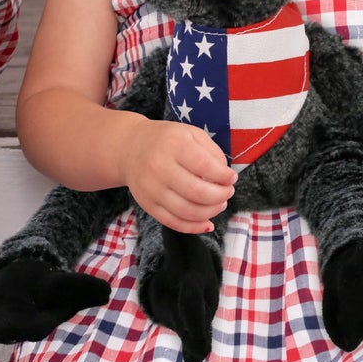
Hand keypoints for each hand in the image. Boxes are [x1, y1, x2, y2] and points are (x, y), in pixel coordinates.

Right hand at [120, 117, 237, 234]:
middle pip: (196, 191)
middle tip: (228, 192)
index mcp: (173, 145)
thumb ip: (211, 152)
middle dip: (220, 196)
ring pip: (187, 211)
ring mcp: (152, 189)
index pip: (204, 165)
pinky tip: (208, 223)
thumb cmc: (167, 140)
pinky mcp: (148, 205)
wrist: (130, 148)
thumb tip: (225, 177)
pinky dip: (194, 227)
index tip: (232, 177)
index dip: (223, 175)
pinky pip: (174, 222)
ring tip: (220, 204)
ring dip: (210, 212)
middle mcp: (159, 167)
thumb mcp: (190, 134)